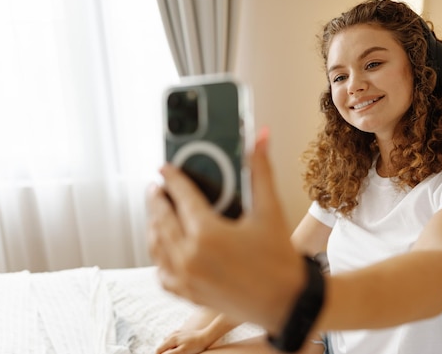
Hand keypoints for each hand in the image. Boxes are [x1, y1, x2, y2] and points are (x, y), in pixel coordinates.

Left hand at [147, 129, 304, 333]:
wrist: (287, 303)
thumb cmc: (280, 259)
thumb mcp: (270, 211)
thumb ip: (260, 171)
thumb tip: (260, 138)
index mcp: (208, 233)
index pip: (181, 195)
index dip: (172, 177)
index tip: (166, 168)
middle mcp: (190, 257)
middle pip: (161, 218)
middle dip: (157, 198)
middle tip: (156, 186)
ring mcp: (186, 278)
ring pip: (156, 244)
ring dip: (153, 224)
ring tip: (157, 212)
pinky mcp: (188, 294)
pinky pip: (162, 271)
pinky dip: (159, 255)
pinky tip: (164, 245)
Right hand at [155, 329, 210, 353]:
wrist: (206, 336)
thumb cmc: (195, 345)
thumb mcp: (182, 351)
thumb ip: (170, 353)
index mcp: (171, 339)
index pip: (159, 349)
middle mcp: (172, 335)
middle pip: (162, 346)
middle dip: (163, 352)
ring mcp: (176, 333)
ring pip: (166, 342)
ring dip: (167, 349)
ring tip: (175, 352)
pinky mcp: (181, 333)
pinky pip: (172, 339)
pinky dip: (172, 344)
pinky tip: (178, 347)